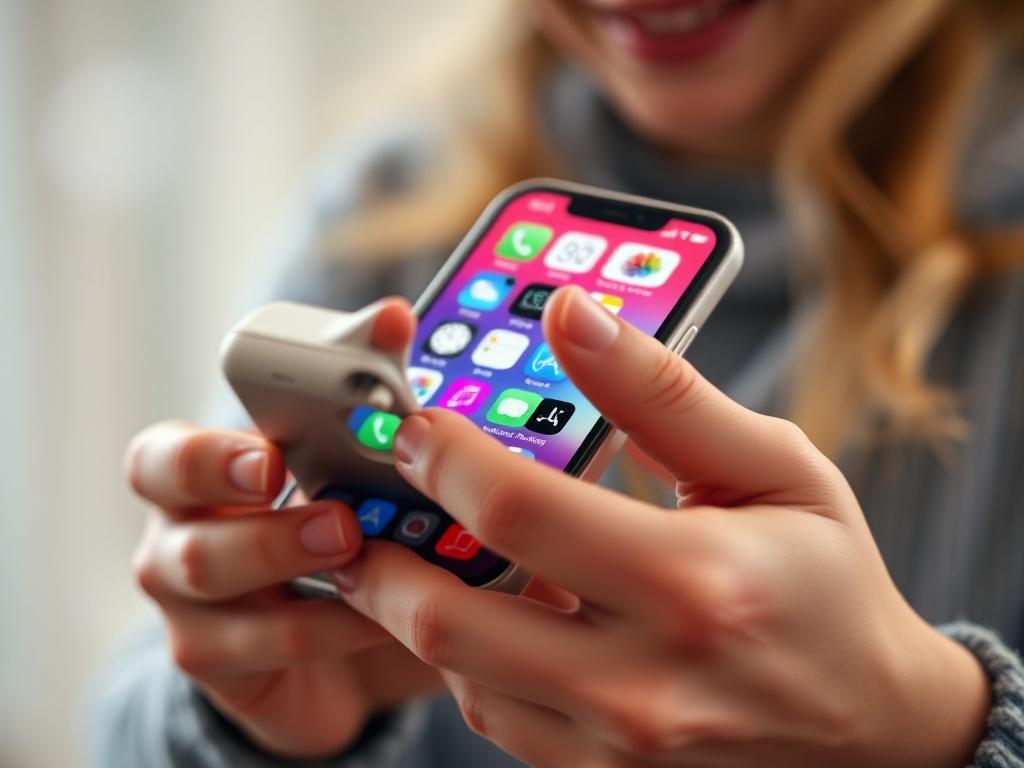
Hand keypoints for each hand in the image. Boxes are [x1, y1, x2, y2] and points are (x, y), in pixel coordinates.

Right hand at [125, 298, 441, 758]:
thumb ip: (361, 401)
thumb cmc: (336, 534)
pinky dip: (334, 624)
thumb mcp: (344, 474)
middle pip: (179, 522)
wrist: (333, 650)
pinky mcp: (218, 659)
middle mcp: (176, 533)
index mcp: (196, 474)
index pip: (166, 455)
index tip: (275, 458)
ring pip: (212, 575)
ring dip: (293, 558)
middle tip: (339, 519)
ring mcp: (187, 603)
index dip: (212, 454)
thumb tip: (396, 319)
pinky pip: (268, 643)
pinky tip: (385, 614)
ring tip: (361, 553)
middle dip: (261, 506)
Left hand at [331, 287, 989, 767]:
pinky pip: (495, 717)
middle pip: (453, 620)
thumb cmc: (826, 578)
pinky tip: (497, 609)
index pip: (520, 510)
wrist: (872, 720)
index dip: (444, 454)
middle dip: (386, 553)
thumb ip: (661, 392)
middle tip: (374, 500)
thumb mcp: (772, 464)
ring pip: (460, 675)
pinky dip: (471, 658)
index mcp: (695, 582)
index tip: (412, 421)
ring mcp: (619, 745)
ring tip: (423, 548)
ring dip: (420, 606)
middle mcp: (646, 680)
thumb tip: (570, 315)